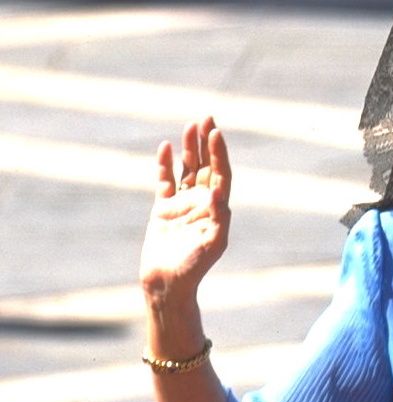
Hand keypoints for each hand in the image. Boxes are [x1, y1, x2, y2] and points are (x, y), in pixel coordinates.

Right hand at [139, 117, 232, 308]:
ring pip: (187, 169)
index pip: (221, 173)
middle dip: (207, 143)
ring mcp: (182, 204)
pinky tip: (165, 147)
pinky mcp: (163, 210)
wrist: (168, 283)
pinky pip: (164, 181)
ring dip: (189, 148)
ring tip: (190, 125)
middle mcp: (202, 202)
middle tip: (208, 117)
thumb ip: (217, 216)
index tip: (216, 132)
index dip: (219, 153)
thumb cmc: (194, 267)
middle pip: (206, 165)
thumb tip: (218, 191)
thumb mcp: (212, 243)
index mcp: (217, 207)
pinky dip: (165, 165)